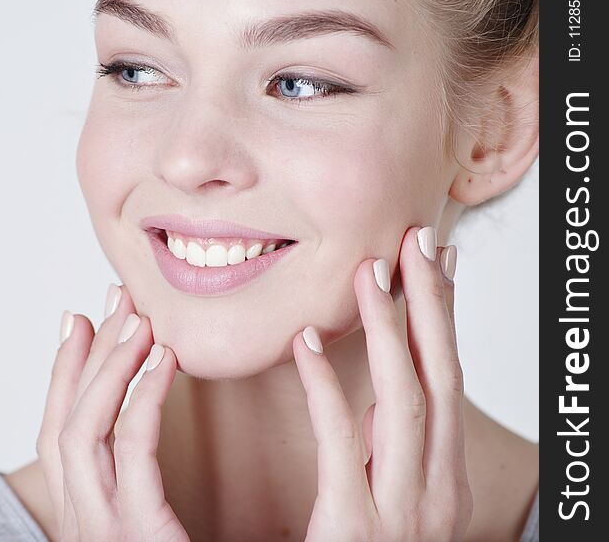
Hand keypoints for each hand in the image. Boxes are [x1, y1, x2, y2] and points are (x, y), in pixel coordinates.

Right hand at [36, 284, 189, 541]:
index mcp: (81, 518)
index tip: (77, 322)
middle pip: (68, 421)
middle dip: (89, 352)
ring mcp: (101, 530)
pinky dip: (145, 395)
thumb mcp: (149, 527)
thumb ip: (137, 490)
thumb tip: (136, 440)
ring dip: (111, 365)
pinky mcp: (137, 532)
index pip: (57, 435)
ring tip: (139, 319)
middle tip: (115, 299)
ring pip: (86, 428)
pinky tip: (164, 361)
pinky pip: (132, 447)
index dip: (64, 373)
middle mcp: (80, 523)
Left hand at [293, 225, 471, 540]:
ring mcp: (403, 510)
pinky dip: (327, 388)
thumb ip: (387, 457)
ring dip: (391, 331)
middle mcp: (435, 489)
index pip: (447, 380)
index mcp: (442, 480)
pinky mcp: (355, 528)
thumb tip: (378, 403)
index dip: (444, 319)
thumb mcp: (394, 507)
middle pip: (439, 377)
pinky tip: (307, 342)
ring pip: (406, 400)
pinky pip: (342, 443)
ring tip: (370, 273)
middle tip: (417, 241)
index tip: (436, 264)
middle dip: (432, 306)